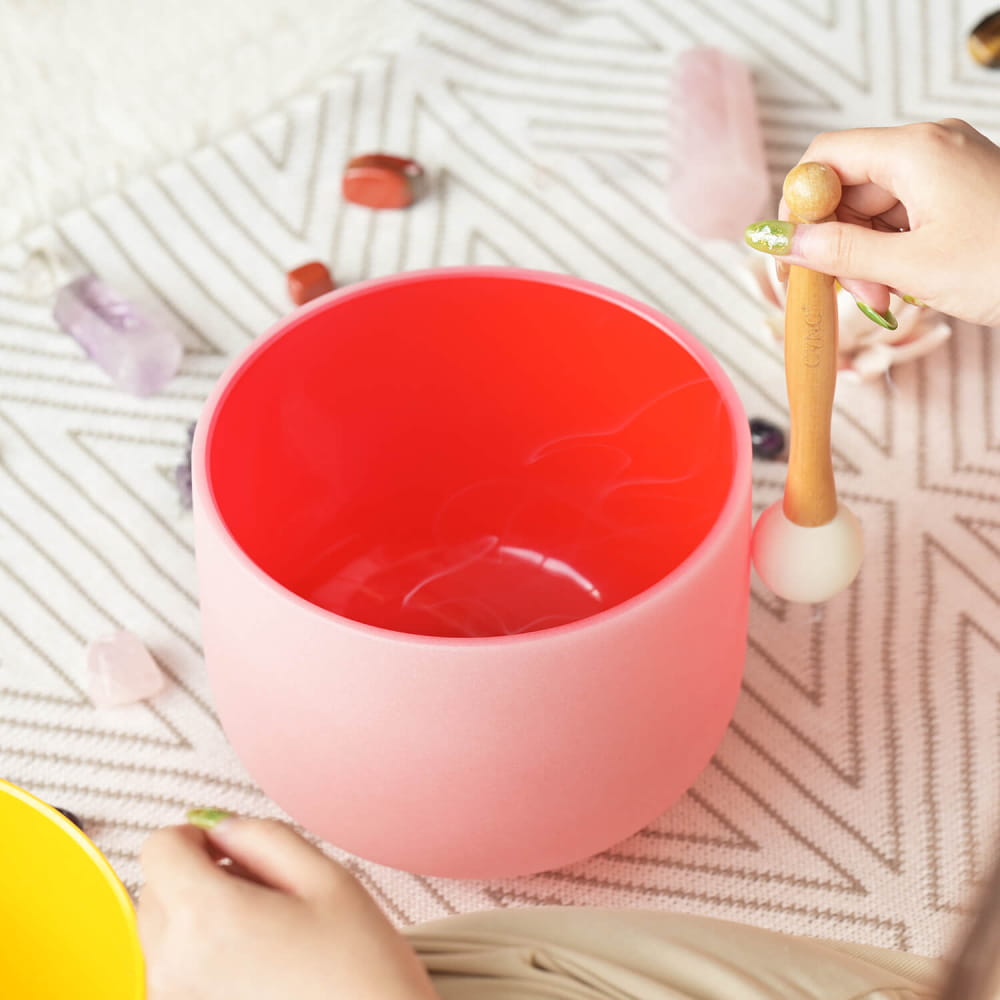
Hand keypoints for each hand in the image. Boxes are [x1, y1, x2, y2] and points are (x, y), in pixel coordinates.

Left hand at [138, 813, 438, 999]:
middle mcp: (173, 965)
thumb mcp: (325, 876)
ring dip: (197, 917)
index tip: (231, 848)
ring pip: (161, 932)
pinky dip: (201, 957)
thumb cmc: (359, 966)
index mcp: (205, 916)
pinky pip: (174, 972)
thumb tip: (218, 827)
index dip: (196, 835)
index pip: (159, 847)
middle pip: (153, 889)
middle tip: (260, 889)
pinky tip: (256, 965)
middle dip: (196, 875)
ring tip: (263, 932)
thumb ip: (262, 835)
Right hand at [744, 119, 999, 326]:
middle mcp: (928, 148)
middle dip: (835, 242)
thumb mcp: (912, 266)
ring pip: (872, 208)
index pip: (823, 157)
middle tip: (848, 293)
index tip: (793, 251)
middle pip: (846, 186)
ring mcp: (945, 169)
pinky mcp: (957, 192)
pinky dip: (890, 252)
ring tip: (883, 297)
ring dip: (862, 255)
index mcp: (915, 150)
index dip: (797, 204)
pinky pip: (901, 216)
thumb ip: (837, 252)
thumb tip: (781, 242)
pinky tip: (900, 284)